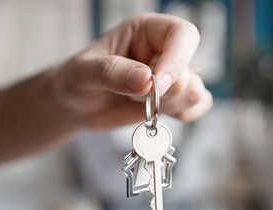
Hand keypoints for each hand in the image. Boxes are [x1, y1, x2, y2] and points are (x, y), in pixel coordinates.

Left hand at [54, 13, 212, 128]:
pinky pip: (195, 107)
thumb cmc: (77, 80)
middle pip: (189, 70)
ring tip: (137, 102)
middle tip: (134, 95)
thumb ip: (112, 72)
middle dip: (163, 92)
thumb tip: (147, 81)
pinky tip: (154, 114)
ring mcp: (170, 78)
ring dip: (168, 105)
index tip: (155, 86)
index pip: (182, 35)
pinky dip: (179, 115)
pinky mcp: (172, 99)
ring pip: (195, 92)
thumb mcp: (84, 71)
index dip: (176, 60)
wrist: (77, 105)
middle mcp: (163, 52)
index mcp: (146, 32)